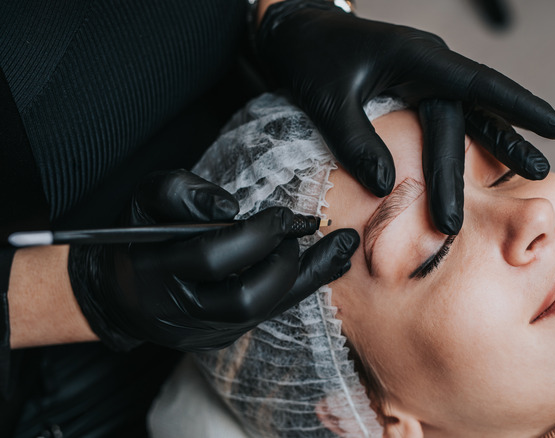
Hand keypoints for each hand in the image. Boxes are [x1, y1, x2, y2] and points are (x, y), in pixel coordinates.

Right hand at [68, 169, 358, 351]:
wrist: (122, 292)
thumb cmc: (138, 238)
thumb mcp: (145, 201)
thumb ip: (181, 193)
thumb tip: (229, 208)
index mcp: (156, 272)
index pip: (213, 257)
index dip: (256, 234)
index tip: (283, 214)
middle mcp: (182, 311)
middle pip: (244, 298)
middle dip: (282, 261)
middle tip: (299, 229)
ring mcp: (206, 330)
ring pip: (264, 312)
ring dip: (305, 276)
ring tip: (334, 246)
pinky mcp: (225, 337)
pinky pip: (272, 314)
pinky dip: (304, 287)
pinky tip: (332, 264)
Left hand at [254, 0, 554, 233]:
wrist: (296, 32)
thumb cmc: (310, 58)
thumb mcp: (327, 98)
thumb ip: (355, 139)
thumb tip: (386, 185)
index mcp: (417, 58)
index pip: (479, 84)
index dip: (521, 108)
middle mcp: (430, 67)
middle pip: (459, 122)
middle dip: (460, 173)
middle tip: (458, 222)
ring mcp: (424, 78)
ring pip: (466, 118)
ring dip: (495, 145)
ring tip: (531, 171)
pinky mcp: (413, 89)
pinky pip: (447, 118)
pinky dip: (467, 140)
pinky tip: (486, 160)